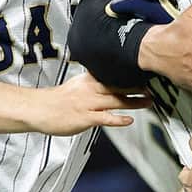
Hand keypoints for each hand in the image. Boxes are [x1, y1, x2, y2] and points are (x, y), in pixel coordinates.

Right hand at [32, 72, 147, 136]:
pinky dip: (118, 119)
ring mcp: (88, 104)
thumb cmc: (57, 100)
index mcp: (88, 80)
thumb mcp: (77, 85)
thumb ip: (93, 83)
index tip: (144, 71)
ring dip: (134, 101)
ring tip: (149, 101)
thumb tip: (107, 82)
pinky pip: (105, 118)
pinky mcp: (85, 118)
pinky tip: (129, 120)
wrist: (38, 109)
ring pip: (115, 100)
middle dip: (137, 85)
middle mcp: (90, 89)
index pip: (112, 74)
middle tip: (153, 85)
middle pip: (118, 86)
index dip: (129, 74)